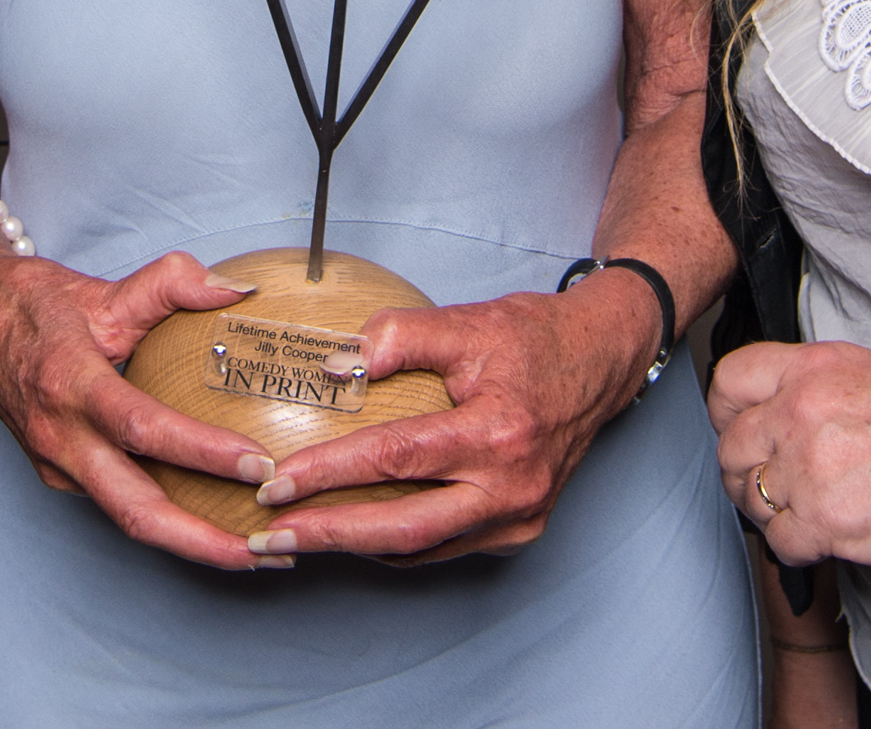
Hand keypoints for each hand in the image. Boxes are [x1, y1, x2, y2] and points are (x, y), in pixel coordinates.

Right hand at [0, 239, 285, 570]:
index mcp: (69, 384)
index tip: (259, 464)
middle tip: (268, 549)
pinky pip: (118, 505)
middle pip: (135, 511)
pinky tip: (213, 520)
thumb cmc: (38, 303)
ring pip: (128, 520)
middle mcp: (59, 437)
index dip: (201, 451)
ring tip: (257, 552)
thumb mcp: (105, 286)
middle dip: (204, 541)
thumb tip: (239, 291)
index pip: (141, 429)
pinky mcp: (59, 476)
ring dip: (193, 543)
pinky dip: (168, 521)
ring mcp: (56, 465)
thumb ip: (173, 282)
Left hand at [244, 274, 665, 563]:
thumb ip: (400, 335)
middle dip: (330, 534)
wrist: (601, 363)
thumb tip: (340, 364)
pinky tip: (353, 533)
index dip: (331, 472)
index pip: (396, 459)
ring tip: (297, 539)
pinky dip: (394, 544)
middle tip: (269, 536)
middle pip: (404, 527)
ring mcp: (519, 518)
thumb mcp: (468, 322)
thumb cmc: (535, 340)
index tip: (277, 481)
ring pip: (422, 547)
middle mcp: (512, 488)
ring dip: (355, 547)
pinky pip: (444, 546)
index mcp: (499, 434)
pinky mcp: (518, 530)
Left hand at [709, 339, 870, 568]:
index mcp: (812, 369)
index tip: (736, 429)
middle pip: (731, 448)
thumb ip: (812, 388)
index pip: (729, 380)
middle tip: (769, 484)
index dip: (725, 412)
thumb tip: (774, 413)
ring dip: (768, 512)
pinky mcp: (823, 520)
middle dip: (744, 472)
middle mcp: (800, 412)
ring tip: (802, 511)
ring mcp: (808, 467)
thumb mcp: (868, 374)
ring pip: (750, 499)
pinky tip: (823, 537)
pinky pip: (779, 543)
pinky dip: (797, 547)